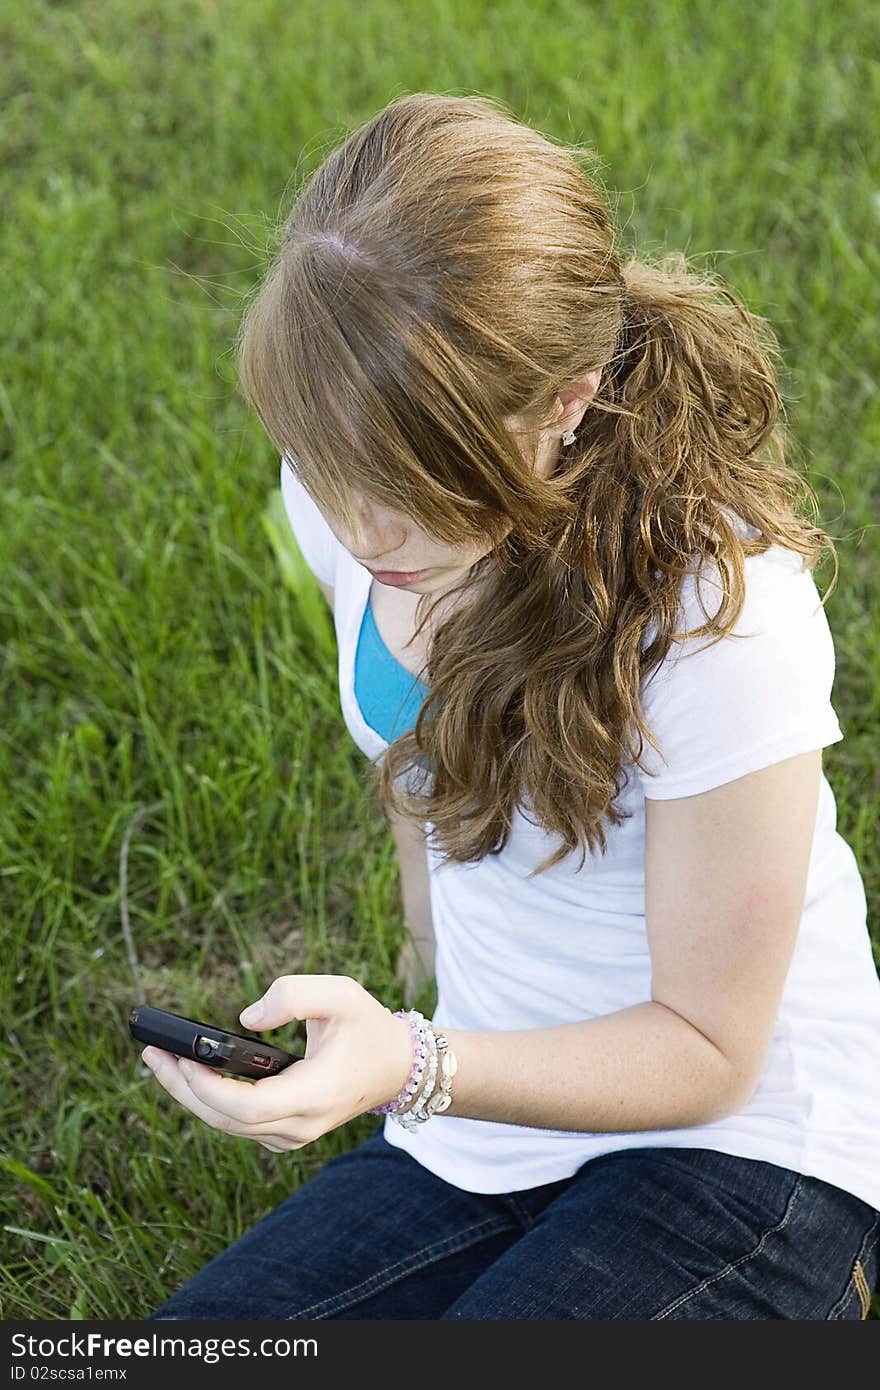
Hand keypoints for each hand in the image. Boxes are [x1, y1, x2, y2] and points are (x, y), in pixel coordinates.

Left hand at [140, 974, 413, 1151]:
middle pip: (225, 1121)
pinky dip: (209, 1101)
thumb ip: (293, 994)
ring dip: (190, 1095)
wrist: (396, 1067)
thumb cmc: (367, 1026)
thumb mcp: (340, 993)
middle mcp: (300, 1126)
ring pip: (226, 1126)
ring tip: (159, 1059)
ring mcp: (291, 1136)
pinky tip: (188, 1075)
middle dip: (182, 1088)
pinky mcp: (285, 1134)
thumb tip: (246, 1017)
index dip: (208, 1086)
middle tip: (151, 1054)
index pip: (247, 1107)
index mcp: (314, 1095)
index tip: (182, 1057)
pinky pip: (237, 1124)